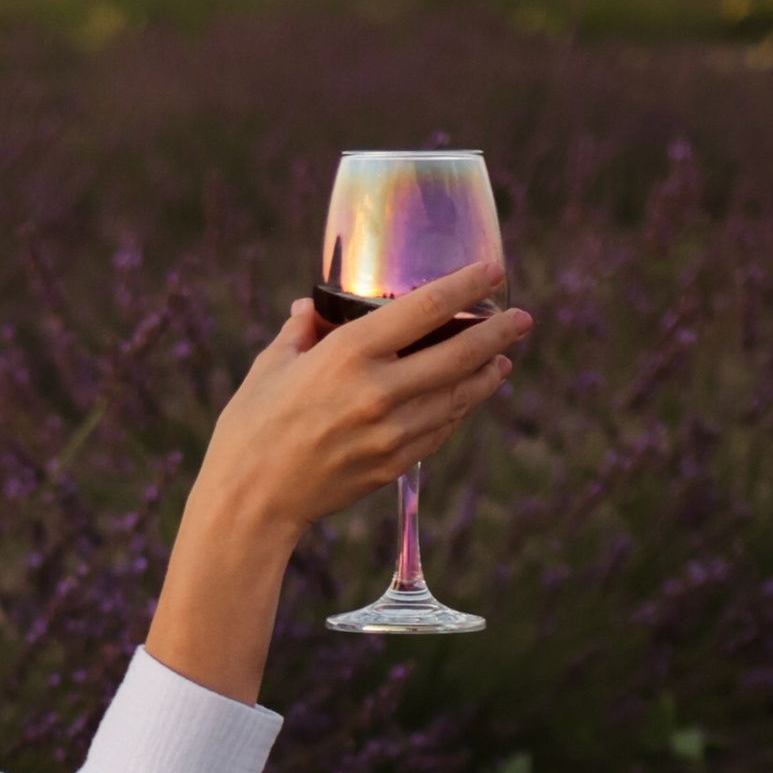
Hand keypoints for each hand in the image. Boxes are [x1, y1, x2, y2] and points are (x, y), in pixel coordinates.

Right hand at [199, 260, 526, 541]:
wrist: (250, 501)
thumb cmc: (251, 427)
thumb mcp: (271, 365)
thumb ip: (301, 331)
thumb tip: (311, 308)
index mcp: (348, 355)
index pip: (425, 308)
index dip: (467, 286)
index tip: (494, 272)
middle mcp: (379, 391)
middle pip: (460, 354)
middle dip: (499, 333)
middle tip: (522, 319)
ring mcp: (391, 432)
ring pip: (459, 396)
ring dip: (488, 374)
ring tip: (504, 359)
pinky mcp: (393, 464)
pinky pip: (441, 430)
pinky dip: (460, 410)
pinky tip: (470, 397)